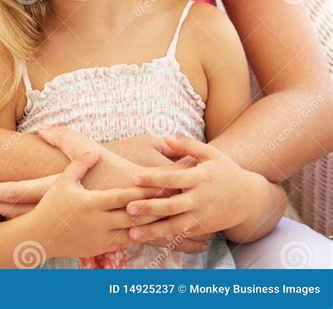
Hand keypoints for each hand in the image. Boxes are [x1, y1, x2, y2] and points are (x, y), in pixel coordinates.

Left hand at [0, 126, 163, 217]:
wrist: (139, 197)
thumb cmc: (116, 171)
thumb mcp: (91, 150)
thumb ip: (67, 139)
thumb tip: (45, 129)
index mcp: (59, 186)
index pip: (22, 190)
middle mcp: (58, 204)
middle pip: (20, 207)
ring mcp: (65, 217)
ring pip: (30, 218)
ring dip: (9, 213)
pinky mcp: (73, 224)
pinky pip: (46, 223)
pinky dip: (29, 220)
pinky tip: (20, 216)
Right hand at [30, 148, 165, 259]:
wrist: (39, 236)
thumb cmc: (52, 205)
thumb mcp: (64, 181)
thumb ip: (81, 163)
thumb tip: (96, 150)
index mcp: (92, 203)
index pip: (123, 197)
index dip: (143, 192)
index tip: (160, 185)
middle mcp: (99, 222)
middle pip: (133, 215)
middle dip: (153, 209)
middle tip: (172, 201)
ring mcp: (100, 238)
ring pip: (132, 232)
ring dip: (150, 225)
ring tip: (168, 217)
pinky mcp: (100, 249)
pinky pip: (124, 243)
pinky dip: (138, 236)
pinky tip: (150, 230)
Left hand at [125, 136, 259, 245]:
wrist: (249, 198)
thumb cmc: (226, 170)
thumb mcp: (210, 153)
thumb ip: (187, 145)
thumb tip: (166, 137)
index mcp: (200, 178)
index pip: (173, 179)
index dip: (153, 179)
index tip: (134, 178)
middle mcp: (200, 199)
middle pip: (171, 206)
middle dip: (149, 208)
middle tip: (128, 208)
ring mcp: (202, 216)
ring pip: (174, 227)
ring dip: (152, 231)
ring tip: (132, 233)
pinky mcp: (203, 229)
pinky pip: (181, 236)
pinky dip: (164, 239)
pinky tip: (148, 240)